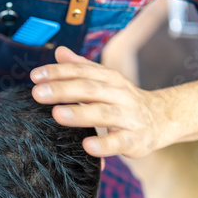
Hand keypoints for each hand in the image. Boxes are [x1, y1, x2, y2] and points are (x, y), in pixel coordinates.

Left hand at [30, 46, 166, 157]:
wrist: (162, 119)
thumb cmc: (124, 100)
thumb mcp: (106, 80)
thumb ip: (82, 67)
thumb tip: (59, 51)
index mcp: (109, 78)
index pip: (82, 71)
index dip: (58, 72)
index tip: (35, 76)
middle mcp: (119, 94)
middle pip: (89, 89)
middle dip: (62, 90)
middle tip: (37, 93)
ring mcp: (128, 117)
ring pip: (103, 113)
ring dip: (80, 114)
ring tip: (57, 114)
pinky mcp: (135, 139)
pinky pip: (119, 142)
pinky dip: (104, 145)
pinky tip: (88, 146)